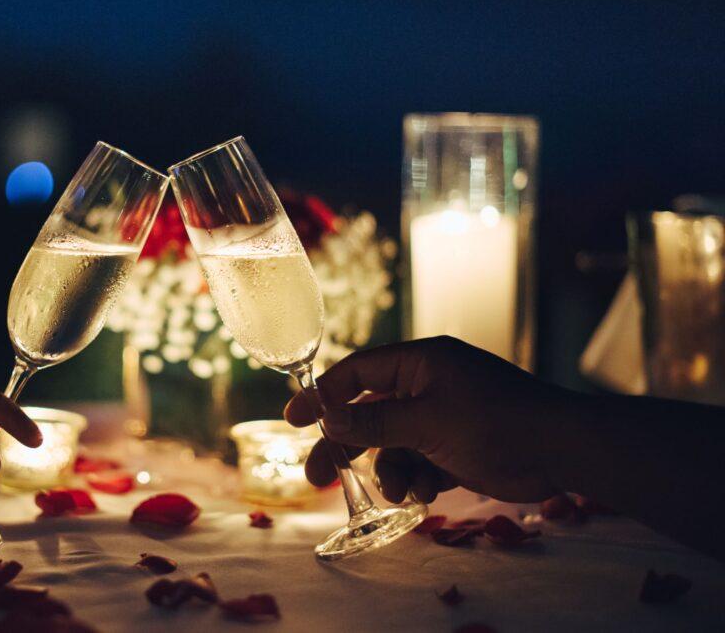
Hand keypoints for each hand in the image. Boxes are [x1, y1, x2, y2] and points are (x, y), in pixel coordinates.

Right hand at [285, 336, 568, 503]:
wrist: (560, 450)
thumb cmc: (495, 422)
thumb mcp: (427, 421)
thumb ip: (373, 421)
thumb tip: (327, 420)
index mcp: (420, 362)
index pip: (357, 371)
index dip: (323, 394)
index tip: (292, 418)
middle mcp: (426, 385)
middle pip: (368, 413)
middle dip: (346, 446)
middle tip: (316, 476)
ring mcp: (441, 416)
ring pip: (391, 444)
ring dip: (389, 469)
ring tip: (400, 490)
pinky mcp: (454, 446)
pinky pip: (416, 461)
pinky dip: (415, 478)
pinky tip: (424, 492)